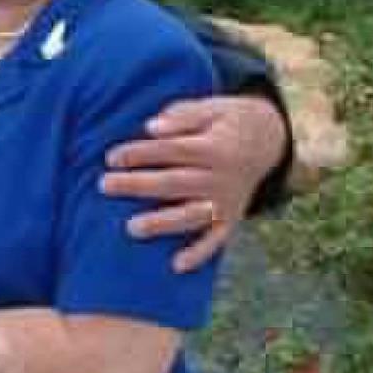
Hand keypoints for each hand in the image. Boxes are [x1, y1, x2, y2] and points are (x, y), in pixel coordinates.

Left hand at [102, 97, 288, 273]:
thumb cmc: (226, 121)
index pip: (171, 150)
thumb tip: (151, 128)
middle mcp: (220, 177)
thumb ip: (182, 116)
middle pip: (174, 183)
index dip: (141, 153)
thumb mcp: (211, 107)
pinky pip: (216, 240)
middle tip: (104, 185)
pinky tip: (177, 265)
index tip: (110, 158)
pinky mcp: (231, 220)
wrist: (268, 140)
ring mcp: (226, 202)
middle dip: (138, 185)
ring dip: (162, 222)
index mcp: (213, 147)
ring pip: (191, 215)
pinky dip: (199, 254)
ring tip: (131, 227)